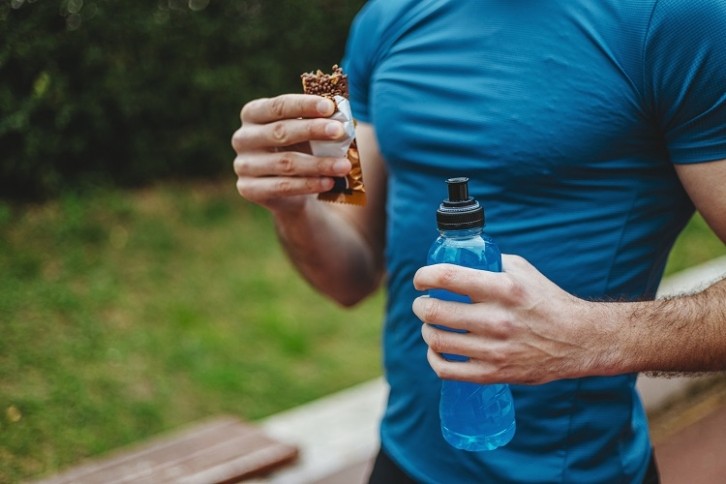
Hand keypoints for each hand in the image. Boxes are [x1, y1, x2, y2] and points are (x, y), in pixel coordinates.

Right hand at [232, 94, 352, 213]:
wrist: (290, 189)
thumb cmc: (299, 149)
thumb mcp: (306, 132)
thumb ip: (318, 122)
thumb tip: (342, 116)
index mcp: (252, 114)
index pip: (278, 106)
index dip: (304, 105)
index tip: (330, 107)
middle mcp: (242, 138)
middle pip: (280, 131)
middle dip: (312, 130)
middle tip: (340, 131)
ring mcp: (243, 165)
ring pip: (285, 163)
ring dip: (318, 164)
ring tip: (344, 165)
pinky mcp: (248, 189)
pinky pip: (282, 187)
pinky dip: (309, 184)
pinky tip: (329, 182)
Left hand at [412, 255, 617, 384]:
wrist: (578, 340)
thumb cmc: (547, 300)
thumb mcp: (522, 271)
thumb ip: (490, 262)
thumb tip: (458, 256)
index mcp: (504, 288)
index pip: (448, 277)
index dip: (424, 277)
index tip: (420, 280)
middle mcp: (498, 319)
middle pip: (435, 312)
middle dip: (421, 306)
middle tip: (423, 304)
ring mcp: (495, 349)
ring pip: (437, 340)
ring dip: (426, 331)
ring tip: (431, 326)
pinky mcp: (494, 373)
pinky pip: (447, 370)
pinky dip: (434, 358)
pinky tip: (437, 350)